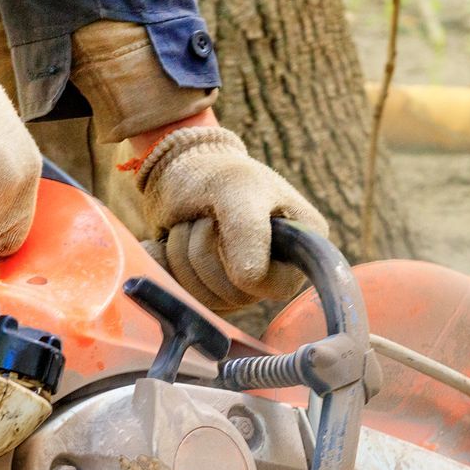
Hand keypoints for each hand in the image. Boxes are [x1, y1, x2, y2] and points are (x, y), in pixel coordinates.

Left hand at [134, 124, 327, 311]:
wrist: (178, 168)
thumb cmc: (216, 173)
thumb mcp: (236, 190)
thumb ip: (248, 231)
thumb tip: (251, 280)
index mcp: (302, 247)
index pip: (277, 287)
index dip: (241, 265)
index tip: (225, 226)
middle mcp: (278, 271)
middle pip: (236, 297)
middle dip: (203, 254)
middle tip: (201, 221)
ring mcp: (244, 285)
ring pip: (207, 301)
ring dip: (182, 258)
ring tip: (188, 225)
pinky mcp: (212, 290)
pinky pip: (185, 300)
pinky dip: (167, 267)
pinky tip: (169, 242)